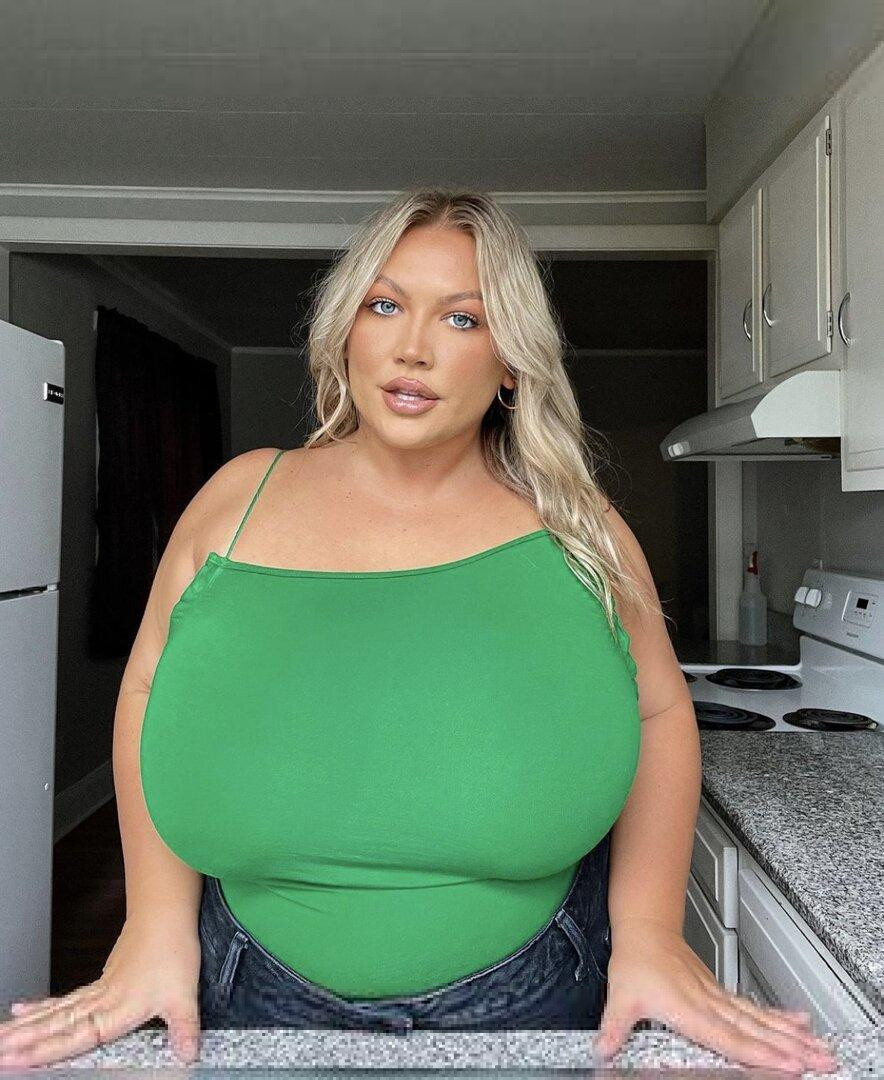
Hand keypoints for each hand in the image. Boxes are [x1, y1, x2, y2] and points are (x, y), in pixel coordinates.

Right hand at [0, 912, 202, 1069]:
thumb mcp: (185, 995)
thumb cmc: (173, 951)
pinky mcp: (101, 981)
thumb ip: (184, 1028)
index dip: (45, 1051)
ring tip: (0, 1037)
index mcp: (117, 1010)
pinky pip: (65, 999)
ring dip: (27, 1025)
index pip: (75, 1037)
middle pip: (56, 1025)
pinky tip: (22, 1010)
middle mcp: (102, 1001)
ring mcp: (99, 990)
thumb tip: (189, 1055)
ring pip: (56, 1012)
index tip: (16, 1060)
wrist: (165, 914)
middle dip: (24, 1040)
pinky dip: (42, 1007)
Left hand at [594, 917, 839, 1074]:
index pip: (729, 1037)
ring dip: (792, 1034)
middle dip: (790, 1048)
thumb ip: (615, 1026)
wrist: (645, 928)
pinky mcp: (721, 993)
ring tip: (821, 1047)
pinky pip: (755, 1008)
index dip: (759, 1053)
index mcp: (689, 1009)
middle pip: (755, 1030)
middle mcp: (709, 1003)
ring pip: (761, 1019)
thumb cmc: (636, 961)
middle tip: (822, 1060)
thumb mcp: (620, 995)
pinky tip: (799, 1021)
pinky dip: (780, 1016)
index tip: (787, 1064)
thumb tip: (603, 1050)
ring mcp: (718, 997)